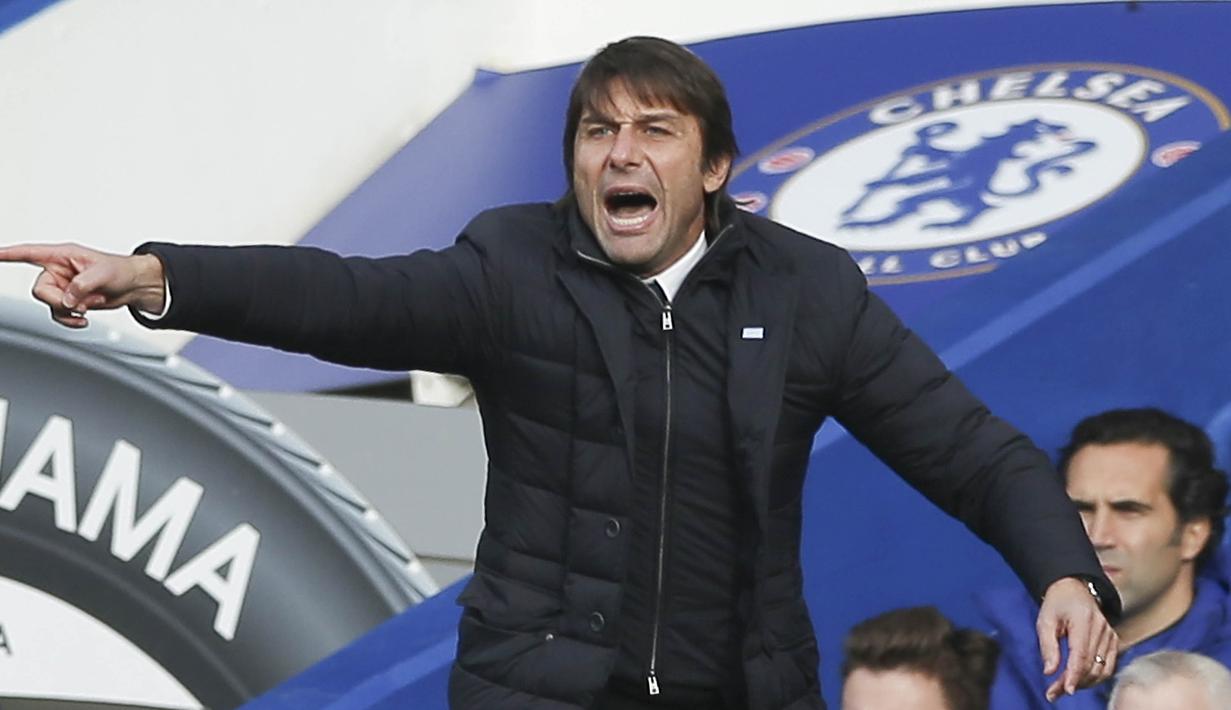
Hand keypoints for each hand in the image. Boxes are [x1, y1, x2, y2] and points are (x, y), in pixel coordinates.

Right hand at [0, 243, 165, 327]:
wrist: (133, 286)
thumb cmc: (120, 270)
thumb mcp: (103, 274)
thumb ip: (81, 285)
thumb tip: (67, 300)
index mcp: (63, 256)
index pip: (29, 253)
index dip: (9, 254)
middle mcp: (58, 271)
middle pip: (40, 290)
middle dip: (59, 300)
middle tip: (80, 303)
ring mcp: (63, 288)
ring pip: (50, 305)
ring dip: (70, 311)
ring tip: (90, 304)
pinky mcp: (70, 301)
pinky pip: (59, 315)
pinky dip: (71, 320)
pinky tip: (84, 319)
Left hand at [1037, 577, 1117, 701]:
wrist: (1074, 588)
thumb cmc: (1057, 604)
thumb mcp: (1045, 621)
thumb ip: (1047, 646)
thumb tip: (1050, 671)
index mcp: (1084, 620)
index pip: (1082, 654)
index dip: (1074, 675)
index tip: (1066, 690)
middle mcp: (1102, 629)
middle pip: (1091, 665)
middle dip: (1073, 682)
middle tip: (1054, 693)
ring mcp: (1110, 635)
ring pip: (1102, 669)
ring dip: (1084, 683)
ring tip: (1063, 688)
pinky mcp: (1113, 640)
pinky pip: (1108, 666)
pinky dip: (1095, 677)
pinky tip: (1080, 681)